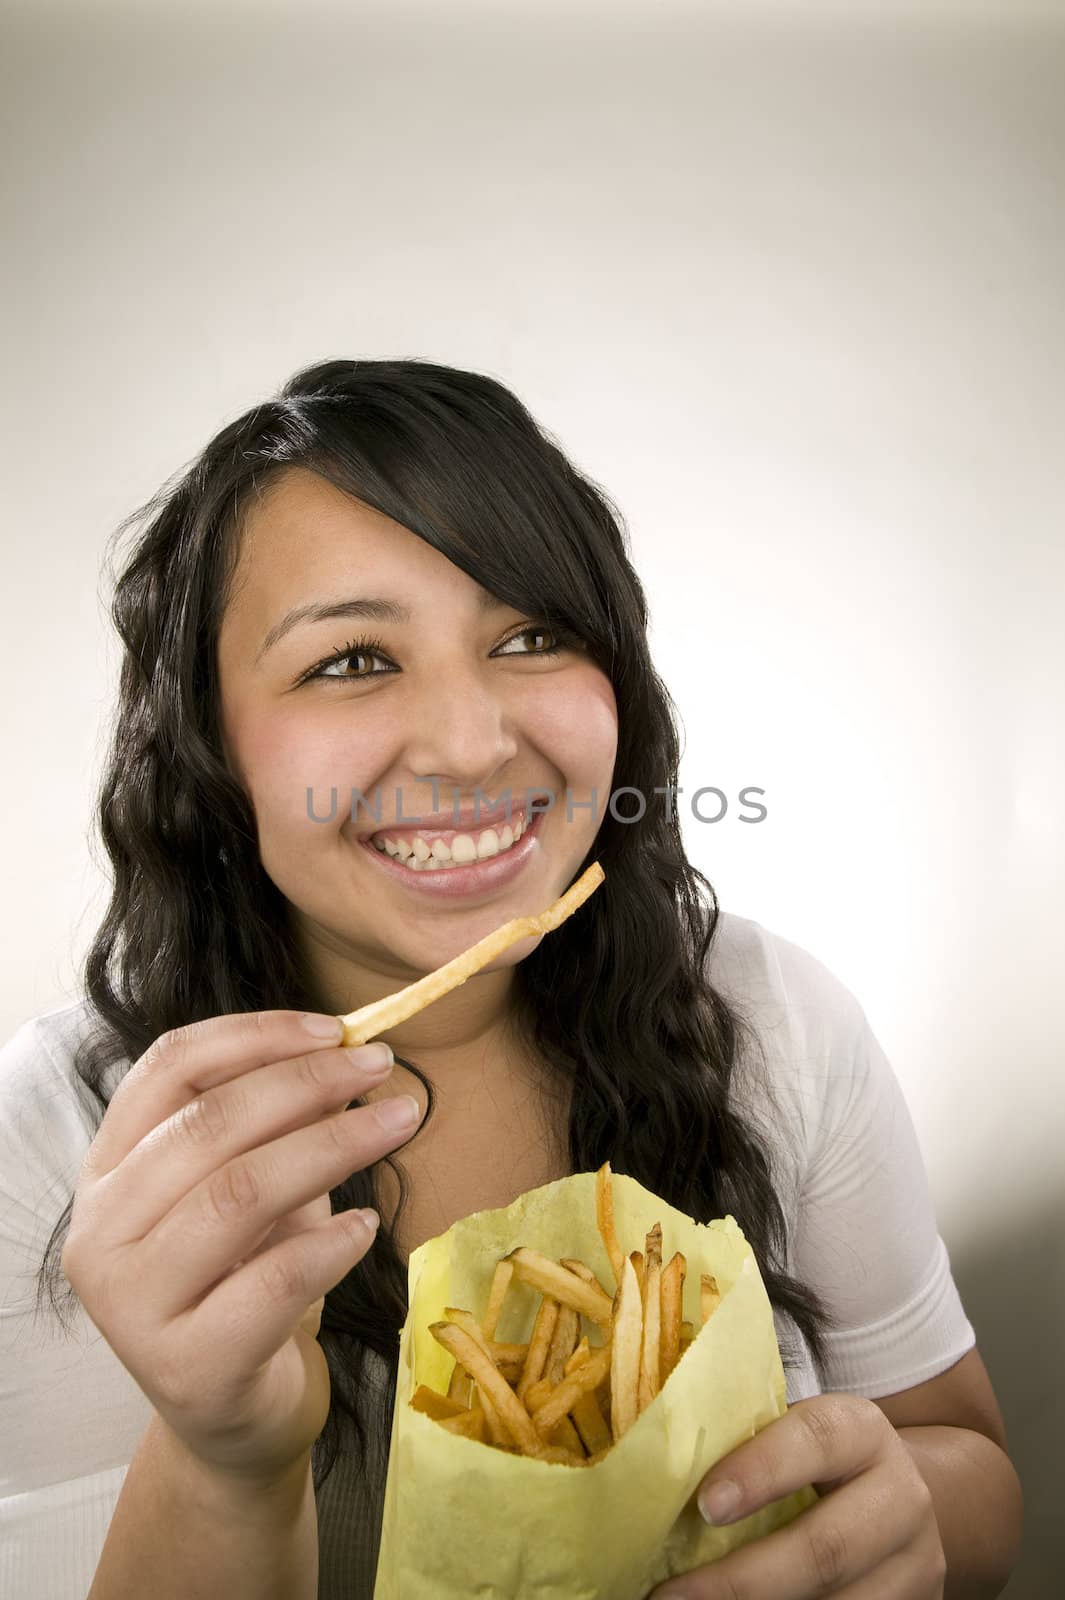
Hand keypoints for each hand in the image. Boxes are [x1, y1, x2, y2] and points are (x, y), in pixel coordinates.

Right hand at [61, 1009, 422, 1486]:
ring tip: (398, 1124)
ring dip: (333, 1146)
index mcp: (108, 1171)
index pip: (168, 1070)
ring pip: (239, 1194)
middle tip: (381, 1066)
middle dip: (306, 1083)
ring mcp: (133, 1304)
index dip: (253, 1036)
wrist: (233, 1418)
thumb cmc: (244, 1283)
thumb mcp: (256, 1189)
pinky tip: (366, 1226)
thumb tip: (344, 1055)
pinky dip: (330, 1243)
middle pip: (206, 1125)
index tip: (332, 1027)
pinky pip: (271, 1282)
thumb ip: (280, 1125)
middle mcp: (101, 1233)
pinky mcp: (187, 1365)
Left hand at [649, 1393, 946, 1597]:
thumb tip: (655, 1461)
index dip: (760, 1471)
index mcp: (862, 1432)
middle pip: (826, 1548)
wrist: (901, 1500)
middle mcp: (900, 1496)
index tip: (704, 1505)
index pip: (815, 1441)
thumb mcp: (800, 1434)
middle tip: (672, 1595)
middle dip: (743, 1580)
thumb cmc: (820, 1461)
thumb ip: (748, 1439)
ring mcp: (914, 1564)